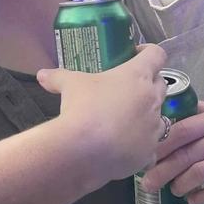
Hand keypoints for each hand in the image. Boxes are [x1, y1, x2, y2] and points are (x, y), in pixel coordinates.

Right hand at [37, 45, 167, 181]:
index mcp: (137, 76)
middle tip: (129, 89)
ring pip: (159, 116)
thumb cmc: (82, 107)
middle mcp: (151, 99)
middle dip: (149, 84)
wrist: (84, 150)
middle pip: (161, 84)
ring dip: (147, 115)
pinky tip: (126, 146)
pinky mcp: (149, 151)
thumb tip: (42, 74)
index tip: (136, 55)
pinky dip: (141, 145)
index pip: (157, 54)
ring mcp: (153, 127)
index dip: (149, 52)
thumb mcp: (69, 85)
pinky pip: (150, 146)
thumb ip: (57, 77)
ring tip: (126, 120)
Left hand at [139, 101, 203, 203]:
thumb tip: (170, 118)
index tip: (145, 157)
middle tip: (149, 183)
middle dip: (162, 170)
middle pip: (186, 154)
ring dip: (180, 186)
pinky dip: (202, 198)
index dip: (160, 145)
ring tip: (173, 192)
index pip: (181, 129)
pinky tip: (194, 201)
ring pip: (199, 173)